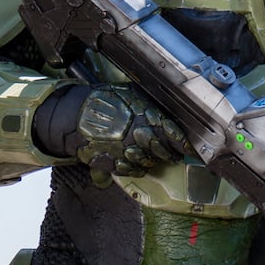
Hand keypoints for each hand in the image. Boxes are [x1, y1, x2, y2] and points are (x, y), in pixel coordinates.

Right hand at [39, 84, 188, 179]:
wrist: (74, 116)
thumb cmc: (104, 100)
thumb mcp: (130, 93)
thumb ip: (150, 102)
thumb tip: (171, 104)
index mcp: (145, 117)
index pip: (173, 132)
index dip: (183, 141)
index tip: (190, 146)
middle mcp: (138, 135)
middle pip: (164, 150)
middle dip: (172, 152)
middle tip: (177, 153)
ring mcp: (125, 151)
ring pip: (150, 162)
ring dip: (156, 160)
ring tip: (157, 156)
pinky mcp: (113, 163)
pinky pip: (133, 171)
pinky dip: (139, 168)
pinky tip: (140, 162)